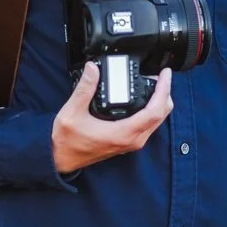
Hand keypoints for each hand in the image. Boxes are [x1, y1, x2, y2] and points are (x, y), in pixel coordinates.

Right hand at [51, 63, 173, 173]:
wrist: (61, 158)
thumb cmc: (66, 140)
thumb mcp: (72, 112)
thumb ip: (84, 89)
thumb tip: (93, 68)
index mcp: (123, 133)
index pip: (154, 111)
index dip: (163, 91)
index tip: (164, 74)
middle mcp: (132, 140)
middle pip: (161, 115)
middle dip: (165, 93)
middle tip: (161, 75)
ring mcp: (131, 142)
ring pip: (157, 121)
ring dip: (160, 102)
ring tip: (156, 84)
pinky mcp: (127, 142)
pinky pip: (149, 125)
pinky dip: (153, 110)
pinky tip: (146, 99)